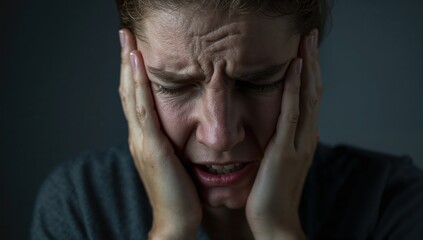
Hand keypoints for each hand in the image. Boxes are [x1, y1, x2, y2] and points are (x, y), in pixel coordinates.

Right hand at [118, 29, 201, 239]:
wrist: (176, 220)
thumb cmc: (178, 193)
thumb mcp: (172, 161)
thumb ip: (168, 142)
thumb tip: (174, 128)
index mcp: (144, 139)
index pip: (135, 99)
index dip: (133, 74)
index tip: (133, 50)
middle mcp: (138, 136)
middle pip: (128, 92)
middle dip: (126, 62)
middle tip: (125, 36)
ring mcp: (142, 141)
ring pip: (132, 96)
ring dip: (129, 66)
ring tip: (128, 41)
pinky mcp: (152, 147)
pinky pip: (143, 110)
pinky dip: (139, 85)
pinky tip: (138, 65)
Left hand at [245, 30, 321, 238]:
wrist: (274, 223)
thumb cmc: (272, 194)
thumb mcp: (278, 163)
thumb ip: (283, 143)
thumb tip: (287, 127)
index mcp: (303, 139)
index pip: (310, 99)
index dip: (309, 73)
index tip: (305, 51)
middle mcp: (306, 137)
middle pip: (314, 92)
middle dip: (312, 63)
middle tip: (310, 38)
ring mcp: (298, 143)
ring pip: (308, 97)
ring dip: (307, 67)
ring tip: (306, 43)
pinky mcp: (285, 150)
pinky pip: (291, 113)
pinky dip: (295, 89)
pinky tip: (294, 69)